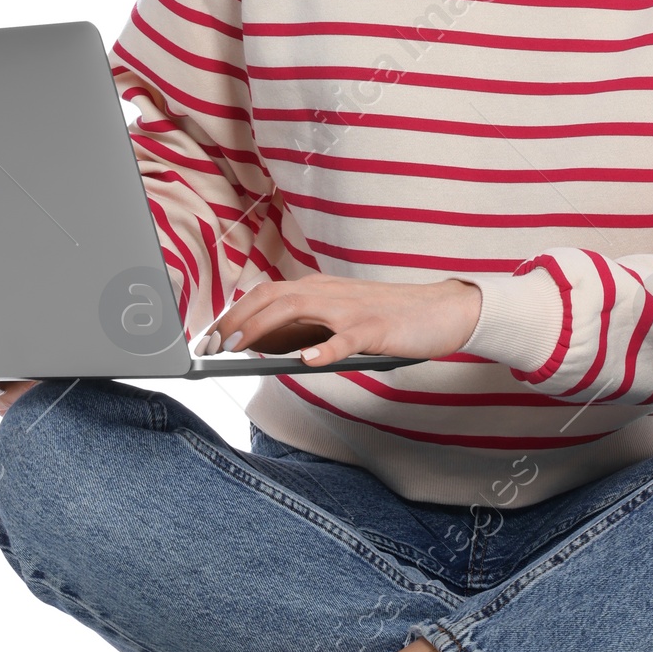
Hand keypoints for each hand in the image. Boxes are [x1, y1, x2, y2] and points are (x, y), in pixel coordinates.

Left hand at [202, 276, 481, 371]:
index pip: (266, 294)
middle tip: (212, 346)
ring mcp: (352, 309)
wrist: (443, 310)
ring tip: (239, 349)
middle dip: (237, 319)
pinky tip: (307, 362)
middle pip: (272, 296)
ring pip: (299, 308)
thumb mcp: (341, 319)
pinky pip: (346, 339)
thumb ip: (307, 328)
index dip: (234, 313)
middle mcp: (330, 292)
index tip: (209, 337)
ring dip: (263, 328)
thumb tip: (264, 346)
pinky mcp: (376, 328)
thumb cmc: (390, 319)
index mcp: (321, 289)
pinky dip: (324, 349)